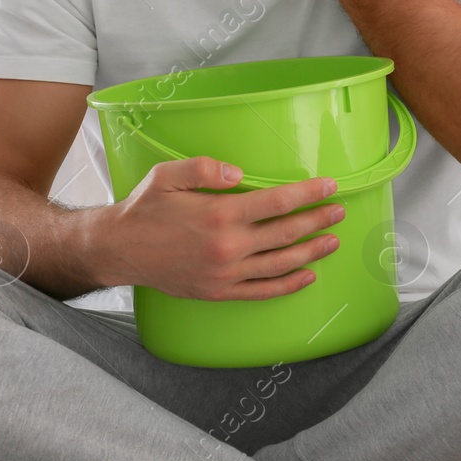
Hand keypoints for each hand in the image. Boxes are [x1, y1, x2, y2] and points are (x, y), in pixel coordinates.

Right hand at [90, 156, 344, 300]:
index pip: (277, 203)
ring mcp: (226, 274)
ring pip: (281, 264)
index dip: (308, 194)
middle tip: (339, 211)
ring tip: (333, 240)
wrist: (121, 249)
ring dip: (312, 252)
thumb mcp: (166, 176)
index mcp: (219, 214)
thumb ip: (203, 168)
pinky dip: (289, 285)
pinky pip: (263, 291)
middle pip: (286, 234)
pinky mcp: (220, 292)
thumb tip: (238, 173)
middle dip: (317, 221)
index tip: (329, 186)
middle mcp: (228, 246)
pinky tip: (307, 276)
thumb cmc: (145, 208)